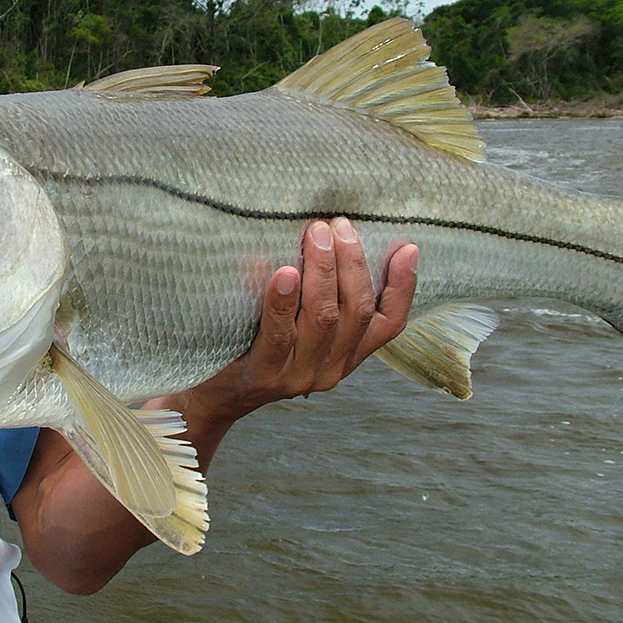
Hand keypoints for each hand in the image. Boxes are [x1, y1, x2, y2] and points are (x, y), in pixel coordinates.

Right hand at [12, 220, 415, 593]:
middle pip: (325, 326)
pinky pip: (386, 324)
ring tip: (335, 226)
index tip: (271, 269)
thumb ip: (99, 356)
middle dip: (324, 273)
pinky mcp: (348, 355)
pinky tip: (406, 249)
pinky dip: (400, 288)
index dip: (280, 310)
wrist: (206, 411)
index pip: (275, 347)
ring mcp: (329, 371)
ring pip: (356, 319)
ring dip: (352, 269)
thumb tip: (45, 326)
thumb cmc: (173, 374)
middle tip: (313, 226)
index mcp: (250, 383)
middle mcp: (297, 382)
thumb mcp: (139, 370)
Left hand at [177, 219, 417, 427]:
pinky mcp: (265, 374)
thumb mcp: (300, 330)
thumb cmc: (257, 347)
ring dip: (323, 271)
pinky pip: (279, 333)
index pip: (389, 324)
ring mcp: (299, 374)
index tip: (407, 249)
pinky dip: (283, 299)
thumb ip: (325, 301)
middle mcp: (330, 369)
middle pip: (355, 311)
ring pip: (324, 317)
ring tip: (316, 235)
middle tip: (338, 225)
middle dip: (352, 263)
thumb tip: (340, 241)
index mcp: (346, 357)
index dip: (403, 287)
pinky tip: (284, 272)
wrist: (216, 397)